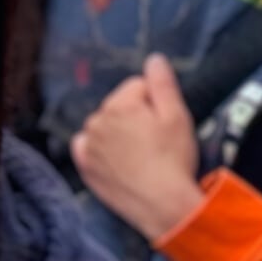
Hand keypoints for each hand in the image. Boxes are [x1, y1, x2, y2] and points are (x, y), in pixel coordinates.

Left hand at [73, 55, 203, 243]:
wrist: (160, 202)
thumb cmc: (173, 155)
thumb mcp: (177, 114)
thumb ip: (162, 83)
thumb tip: (153, 58)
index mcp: (120, 105)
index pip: (139, 85)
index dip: (156, 100)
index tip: (166, 121)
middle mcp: (97, 122)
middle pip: (119, 104)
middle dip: (136, 114)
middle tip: (155, 137)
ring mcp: (87, 147)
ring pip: (105, 124)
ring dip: (118, 130)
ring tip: (140, 150)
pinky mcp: (84, 169)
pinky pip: (86, 146)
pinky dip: (98, 146)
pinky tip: (115, 157)